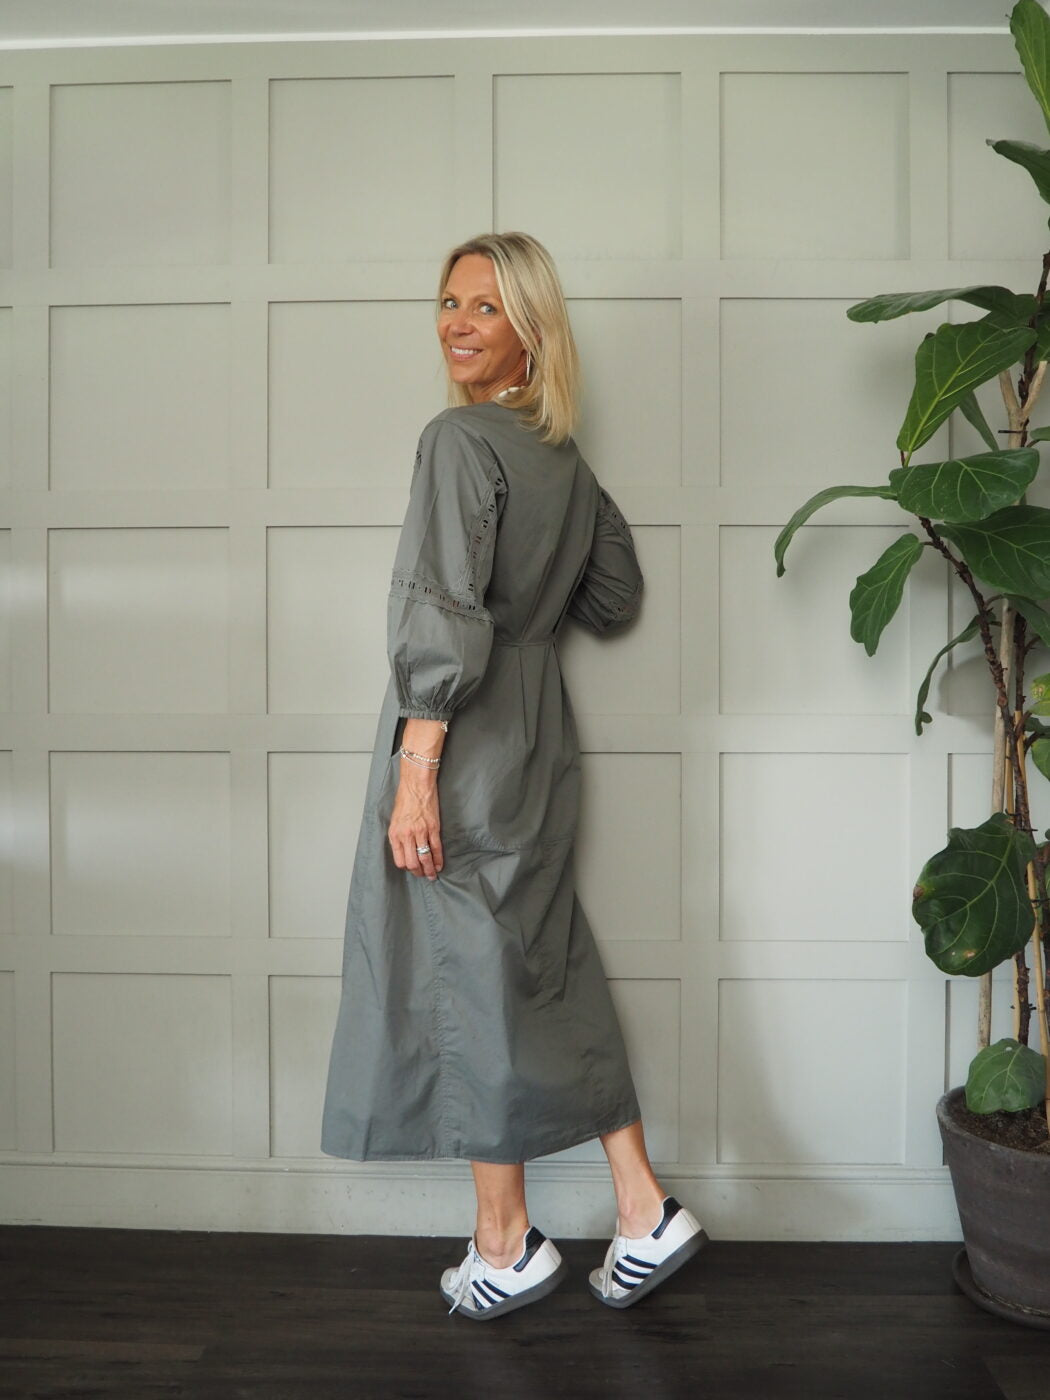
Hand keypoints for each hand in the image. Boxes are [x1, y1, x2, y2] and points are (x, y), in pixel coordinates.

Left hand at [388, 762, 443, 879]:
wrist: (416, 785)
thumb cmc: (404, 799)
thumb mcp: (395, 820)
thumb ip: (399, 835)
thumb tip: (404, 849)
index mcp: (395, 834)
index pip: (399, 860)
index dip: (406, 867)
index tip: (411, 869)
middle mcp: (406, 836)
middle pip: (412, 863)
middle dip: (418, 872)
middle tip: (423, 875)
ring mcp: (420, 833)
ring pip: (425, 858)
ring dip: (429, 870)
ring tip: (432, 875)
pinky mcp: (433, 828)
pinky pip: (436, 848)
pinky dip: (438, 859)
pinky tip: (439, 865)